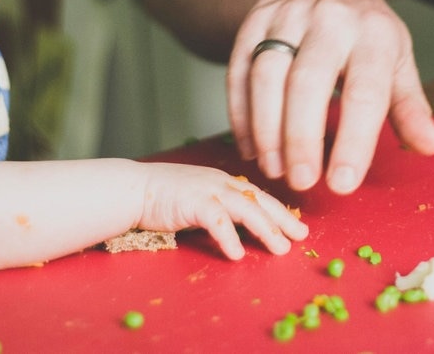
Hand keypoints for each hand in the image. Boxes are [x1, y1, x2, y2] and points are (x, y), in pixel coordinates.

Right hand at [137, 162, 308, 259]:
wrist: (132, 189)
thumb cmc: (162, 196)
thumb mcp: (198, 198)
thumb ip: (219, 208)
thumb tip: (241, 226)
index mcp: (223, 180)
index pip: (259, 194)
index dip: (279, 210)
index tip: (297, 225)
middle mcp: (220, 181)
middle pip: (260, 199)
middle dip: (283, 219)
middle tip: (301, 236)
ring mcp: (207, 189)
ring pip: (246, 209)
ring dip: (266, 230)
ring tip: (279, 249)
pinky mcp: (193, 201)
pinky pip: (217, 221)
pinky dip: (229, 237)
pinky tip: (237, 254)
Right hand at [227, 0, 433, 194]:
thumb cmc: (363, 30)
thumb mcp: (396, 59)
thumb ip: (409, 106)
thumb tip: (429, 146)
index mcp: (374, 32)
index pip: (365, 90)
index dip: (354, 140)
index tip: (343, 184)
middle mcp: (329, 18)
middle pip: (308, 81)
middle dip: (302, 137)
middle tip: (302, 183)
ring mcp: (285, 17)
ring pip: (267, 75)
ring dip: (267, 129)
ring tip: (275, 171)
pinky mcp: (252, 24)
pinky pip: (238, 70)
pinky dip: (241, 114)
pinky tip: (251, 149)